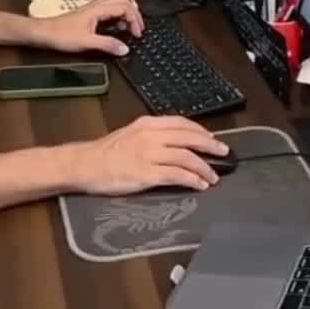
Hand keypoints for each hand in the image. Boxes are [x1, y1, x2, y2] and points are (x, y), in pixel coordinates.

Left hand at [38, 0, 144, 56]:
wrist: (43, 32)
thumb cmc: (60, 35)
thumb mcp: (86, 42)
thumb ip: (107, 45)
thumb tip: (124, 49)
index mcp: (98, 9)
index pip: (125, 7)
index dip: (135, 20)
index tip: (136, 33)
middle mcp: (96, 5)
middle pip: (124, 0)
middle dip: (135, 13)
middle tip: (138, 28)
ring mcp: (93, 7)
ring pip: (117, 1)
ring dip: (127, 11)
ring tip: (130, 26)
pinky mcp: (89, 13)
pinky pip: (109, 7)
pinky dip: (119, 13)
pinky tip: (117, 25)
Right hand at [72, 115, 230, 194]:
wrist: (85, 165)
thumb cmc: (106, 152)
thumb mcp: (131, 134)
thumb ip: (152, 135)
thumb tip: (175, 143)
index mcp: (148, 124)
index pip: (182, 123)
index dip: (201, 131)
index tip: (212, 139)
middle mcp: (151, 135)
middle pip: (190, 138)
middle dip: (210, 146)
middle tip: (224, 153)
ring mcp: (150, 154)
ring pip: (187, 157)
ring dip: (204, 168)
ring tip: (213, 177)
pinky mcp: (148, 173)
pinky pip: (178, 175)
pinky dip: (193, 180)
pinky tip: (200, 186)